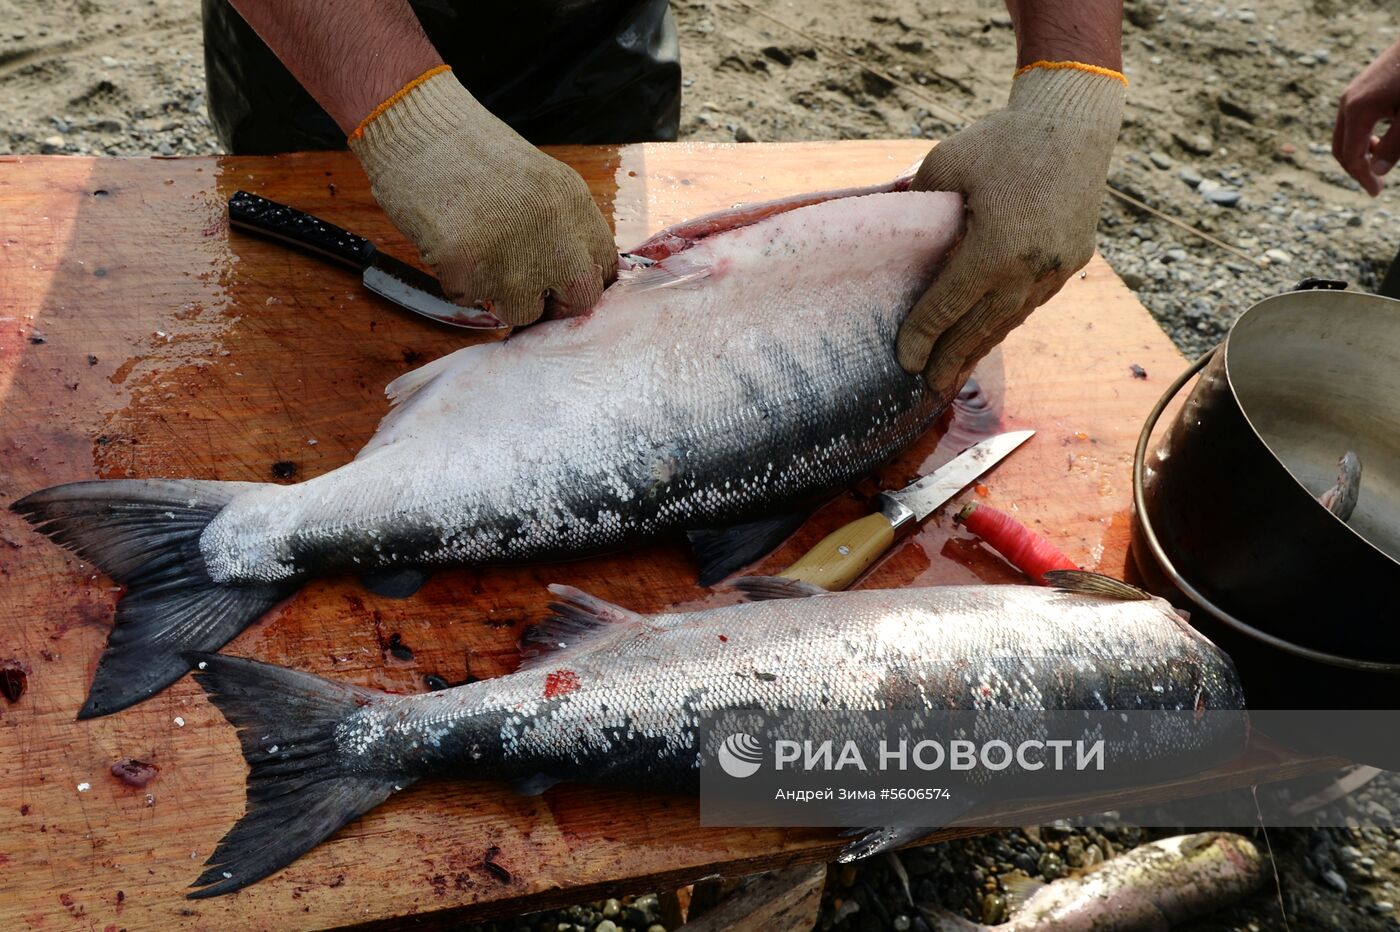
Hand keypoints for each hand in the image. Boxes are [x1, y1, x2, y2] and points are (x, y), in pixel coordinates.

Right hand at [349, 70, 616, 324]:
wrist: (414, 127)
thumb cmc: (469, 150)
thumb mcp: (539, 178)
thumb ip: (564, 224)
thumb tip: (574, 273)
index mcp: (573, 205)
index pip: (604, 267)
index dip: (581, 279)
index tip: (561, 281)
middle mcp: (554, 235)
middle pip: (580, 299)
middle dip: (555, 302)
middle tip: (528, 288)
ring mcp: (512, 259)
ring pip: (523, 312)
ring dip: (502, 296)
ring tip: (478, 255)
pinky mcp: (467, 272)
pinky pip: (470, 300)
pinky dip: (458, 282)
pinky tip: (448, 243)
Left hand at [897, 65, 1124, 400]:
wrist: (1075, 121)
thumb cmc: (1002, 139)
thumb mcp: (944, 165)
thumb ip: (917, 204)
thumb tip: (894, 234)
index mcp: (996, 249)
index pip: (948, 306)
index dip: (922, 335)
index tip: (904, 359)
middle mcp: (1030, 269)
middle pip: (981, 327)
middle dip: (952, 359)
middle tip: (928, 386)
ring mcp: (1057, 269)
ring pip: (1011, 319)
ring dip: (981, 346)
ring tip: (956, 371)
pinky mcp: (1073, 260)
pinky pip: (1032, 300)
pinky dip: (1006, 319)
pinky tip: (988, 332)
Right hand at [1333, 39, 1399, 196]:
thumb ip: (1395, 145)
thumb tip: (1377, 172)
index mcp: (1359, 110)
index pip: (1352, 155)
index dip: (1362, 177)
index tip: (1376, 192)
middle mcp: (1347, 103)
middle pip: (1340, 148)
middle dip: (1355, 169)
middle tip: (1375, 184)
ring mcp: (1350, 95)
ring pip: (1344, 135)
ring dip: (1358, 153)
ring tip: (1378, 162)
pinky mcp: (1357, 90)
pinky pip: (1350, 122)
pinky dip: (1360, 138)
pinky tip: (1378, 140)